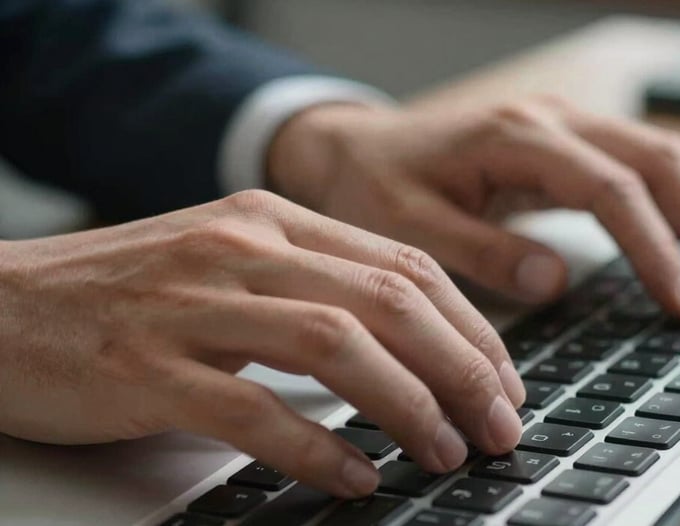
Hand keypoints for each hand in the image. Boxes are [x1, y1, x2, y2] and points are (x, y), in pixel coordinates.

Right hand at [0, 191, 524, 496]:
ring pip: (335, 346)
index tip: (500, 378)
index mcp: (272, 219)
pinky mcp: (148, 365)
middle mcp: (242, 248)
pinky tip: (356, 478)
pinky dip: (316, 448)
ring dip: (407, 405)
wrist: (5, 303)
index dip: (469, 326)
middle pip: (388, 301)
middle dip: (461, 368)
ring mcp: (194, 303)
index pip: (403, 264)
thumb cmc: (129, 288)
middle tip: (499, 424)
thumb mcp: (231, 262)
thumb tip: (406, 347)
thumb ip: (313, 286)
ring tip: (445, 452)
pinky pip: (254, 408)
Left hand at [268, 98, 679, 316]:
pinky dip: (661, 206)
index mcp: (513, 138)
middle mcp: (546, 122)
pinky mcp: (553, 145)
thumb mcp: (408, 226)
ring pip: (651, 158)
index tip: (677, 303)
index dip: (653, 248)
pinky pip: (627, 166)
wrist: (352, 151)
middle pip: (654, 161)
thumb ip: (479, 251)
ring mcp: (554, 128)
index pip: (611, 189)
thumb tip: (555, 280)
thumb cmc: (371, 184)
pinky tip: (671, 246)